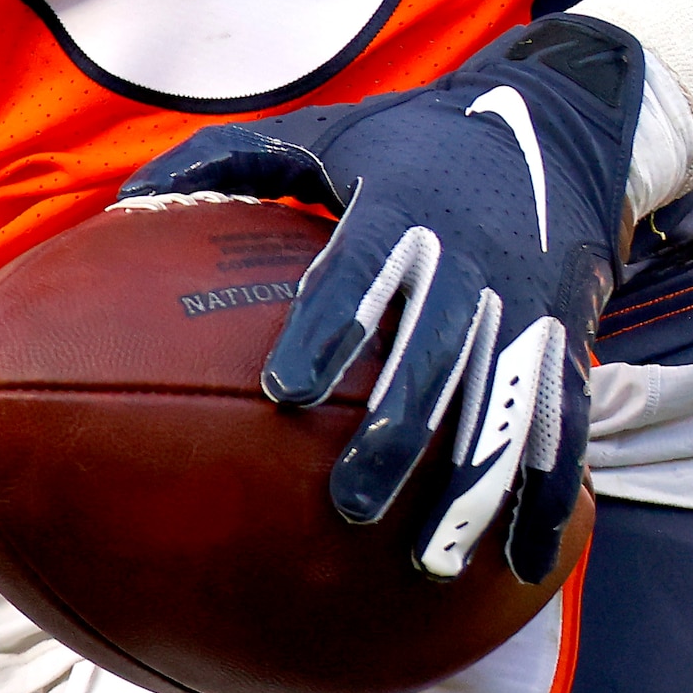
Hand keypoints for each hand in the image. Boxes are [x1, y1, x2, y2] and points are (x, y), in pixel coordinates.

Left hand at [130, 17, 650, 580]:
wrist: (560, 127)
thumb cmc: (416, 140)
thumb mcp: (330, 130)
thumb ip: (232, 160)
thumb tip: (125, 199)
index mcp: (404, 207)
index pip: (360, 272)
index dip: (327, 328)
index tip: (283, 390)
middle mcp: (472, 261)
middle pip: (434, 356)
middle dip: (396, 435)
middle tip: (348, 507)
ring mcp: (527, 307)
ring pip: (505, 406)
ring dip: (471, 486)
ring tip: (427, 561)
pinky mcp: (567, 341)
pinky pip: (565, 425)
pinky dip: (551, 494)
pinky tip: (524, 564)